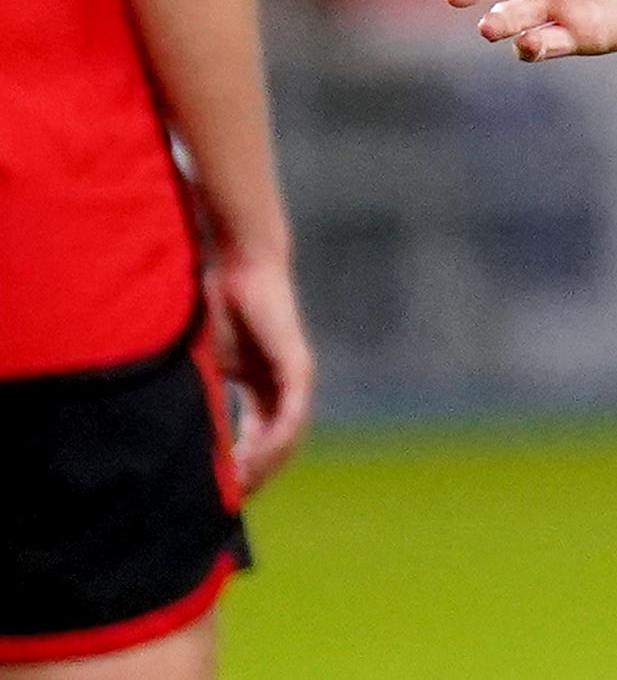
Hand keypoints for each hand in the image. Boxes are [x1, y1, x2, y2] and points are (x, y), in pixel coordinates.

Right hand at [208, 245, 313, 492]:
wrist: (239, 269)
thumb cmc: (215, 310)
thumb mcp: (202, 366)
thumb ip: (197, 397)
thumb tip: (163, 435)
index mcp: (263, 388)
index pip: (258, 439)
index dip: (240, 467)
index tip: (218, 492)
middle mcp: (284, 387)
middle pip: (276, 445)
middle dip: (253, 475)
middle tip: (226, 502)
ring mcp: (295, 378)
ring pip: (286, 436)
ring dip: (262, 465)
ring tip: (235, 489)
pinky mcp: (297, 366)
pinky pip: (291, 413)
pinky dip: (274, 439)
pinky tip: (253, 460)